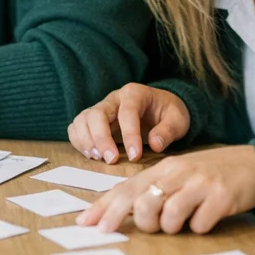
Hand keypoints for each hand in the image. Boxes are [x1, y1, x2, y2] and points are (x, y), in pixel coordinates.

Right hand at [67, 84, 189, 162]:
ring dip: (86, 140)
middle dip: (102, 139)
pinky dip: (79, 141)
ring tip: (98, 158)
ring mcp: (101, 108)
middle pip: (97, 114)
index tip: (135, 156)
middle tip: (111, 160)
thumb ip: (168, 131)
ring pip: (83, 119)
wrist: (161, 109)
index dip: (130, 135)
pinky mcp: (93, 120)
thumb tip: (155, 145)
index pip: (127, 112)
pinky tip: (91, 155)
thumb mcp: (178, 120)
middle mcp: (113, 98)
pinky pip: (76, 127)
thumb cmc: (168, 114)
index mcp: (134, 93)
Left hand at [76, 146, 254, 234]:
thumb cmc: (210, 174)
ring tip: (186, 219)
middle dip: (144, 223)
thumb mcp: (178, 175)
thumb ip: (150, 190)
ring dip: (173, 227)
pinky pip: (199, 225)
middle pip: (142, 204)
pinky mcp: (222, 198)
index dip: (105, 207)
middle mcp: (178, 172)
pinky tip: (208, 217)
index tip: (87, 224)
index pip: (126, 188)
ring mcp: (200, 184)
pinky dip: (201, 227)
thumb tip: (115, 213)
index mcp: (163, 167)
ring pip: (168, 217)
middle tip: (157, 224)